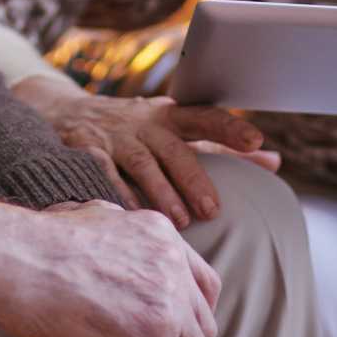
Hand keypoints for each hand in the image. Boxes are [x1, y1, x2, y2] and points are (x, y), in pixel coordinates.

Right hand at [0, 199, 219, 336]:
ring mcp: (166, 294)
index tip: (168, 333)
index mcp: (158, 231)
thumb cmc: (31, 242)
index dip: (187, 314)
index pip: (203, 283)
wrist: (6, 254)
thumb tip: (126, 246)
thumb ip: (121, 234)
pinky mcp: (152, 330)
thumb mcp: (92, 218)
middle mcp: (171, 258)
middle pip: (202, 321)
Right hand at [15, 74, 271, 227]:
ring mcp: (113, 135)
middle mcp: (143, 122)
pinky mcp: (84, 149)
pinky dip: (118, 193)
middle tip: (212, 209)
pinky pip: (104, 173)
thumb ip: (221, 146)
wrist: (63, 113)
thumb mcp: (174, 130)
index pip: (204, 117)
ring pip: (142, 164)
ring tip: (182, 223)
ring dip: (162, 192)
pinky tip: (132, 216)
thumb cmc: (134, 130)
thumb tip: (274, 160)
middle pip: (174, 148)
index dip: (229, 127)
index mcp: (169, 116)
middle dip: (194, 177)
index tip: (255, 140)